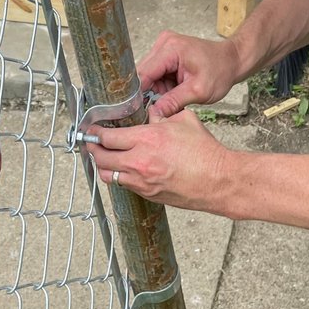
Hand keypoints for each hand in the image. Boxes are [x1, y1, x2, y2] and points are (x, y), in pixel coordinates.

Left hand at [90, 105, 227, 209]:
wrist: (218, 181)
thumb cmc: (205, 152)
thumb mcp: (182, 121)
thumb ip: (161, 116)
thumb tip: (150, 114)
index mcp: (147, 139)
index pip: (107, 137)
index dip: (95, 132)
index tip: (91, 129)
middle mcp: (139, 162)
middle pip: (101, 157)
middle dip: (92, 148)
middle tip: (91, 142)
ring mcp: (142, 181)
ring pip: (108, 175)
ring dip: (102, 165)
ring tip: (102, 157)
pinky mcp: (148, 194)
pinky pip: (124, 185)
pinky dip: (118, 176)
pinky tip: (122, 168)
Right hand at [138, 31, 240, 116]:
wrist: (232, 60)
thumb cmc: (220, 71)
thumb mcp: (198, 91)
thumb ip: (174, 102)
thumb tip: (154, 113)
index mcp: (171, 49)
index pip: (144, 73)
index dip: (139, 92)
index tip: (138, 110)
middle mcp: (164, 43)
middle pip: (144, 72)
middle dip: (152, 91)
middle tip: (166, 104)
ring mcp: (164, 45)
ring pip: (149, 73)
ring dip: (158, 87)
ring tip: (176, 93)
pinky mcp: (166, 50)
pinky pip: (156, 71)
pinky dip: (163, 82)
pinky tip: (176, 87)